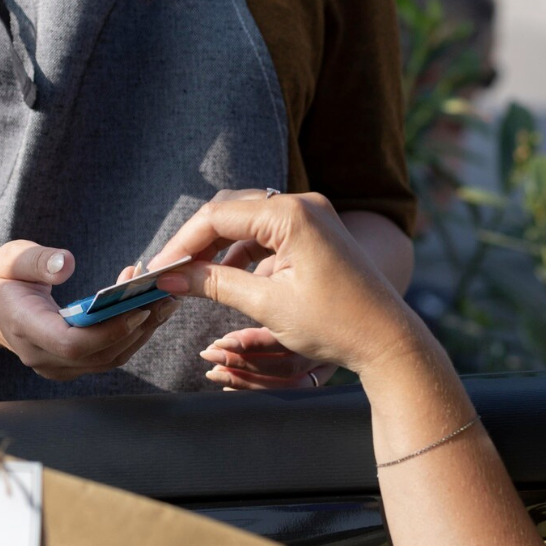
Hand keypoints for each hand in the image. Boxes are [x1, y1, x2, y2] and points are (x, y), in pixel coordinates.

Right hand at [0, 241, 174, 380]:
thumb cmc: (2, 278)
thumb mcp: (11, 258)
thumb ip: (37, 261)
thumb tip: (67, 263)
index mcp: (25, 328)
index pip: (72, 344)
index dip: (109, 331)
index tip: (138, 308)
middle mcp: (42, 356)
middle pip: (100, 354)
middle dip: (137, 326)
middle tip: (164, 295)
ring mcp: (58, 366)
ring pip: (110, 358)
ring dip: (141, 331)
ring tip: (165, 299)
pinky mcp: (72, 365)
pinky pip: (109, 356)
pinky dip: (132, 334)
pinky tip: (150, 308)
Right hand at [149, 190, 424, 378]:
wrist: (389, 340)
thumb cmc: (336, 323)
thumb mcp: (267, 305)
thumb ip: (216, 284)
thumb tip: (172, 277)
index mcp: (291, 214)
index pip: (217, 217)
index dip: (181, 244)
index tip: (156, 270)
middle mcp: (303, 205)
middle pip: (231, 212)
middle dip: (197, 243)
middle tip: (169, 273)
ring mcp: (313, 217)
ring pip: (248, 222)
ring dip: (219, 248)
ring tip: (193, 279)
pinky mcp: (318, 234)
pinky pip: (269, 234)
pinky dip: (245, 253)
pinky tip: (228, 278)